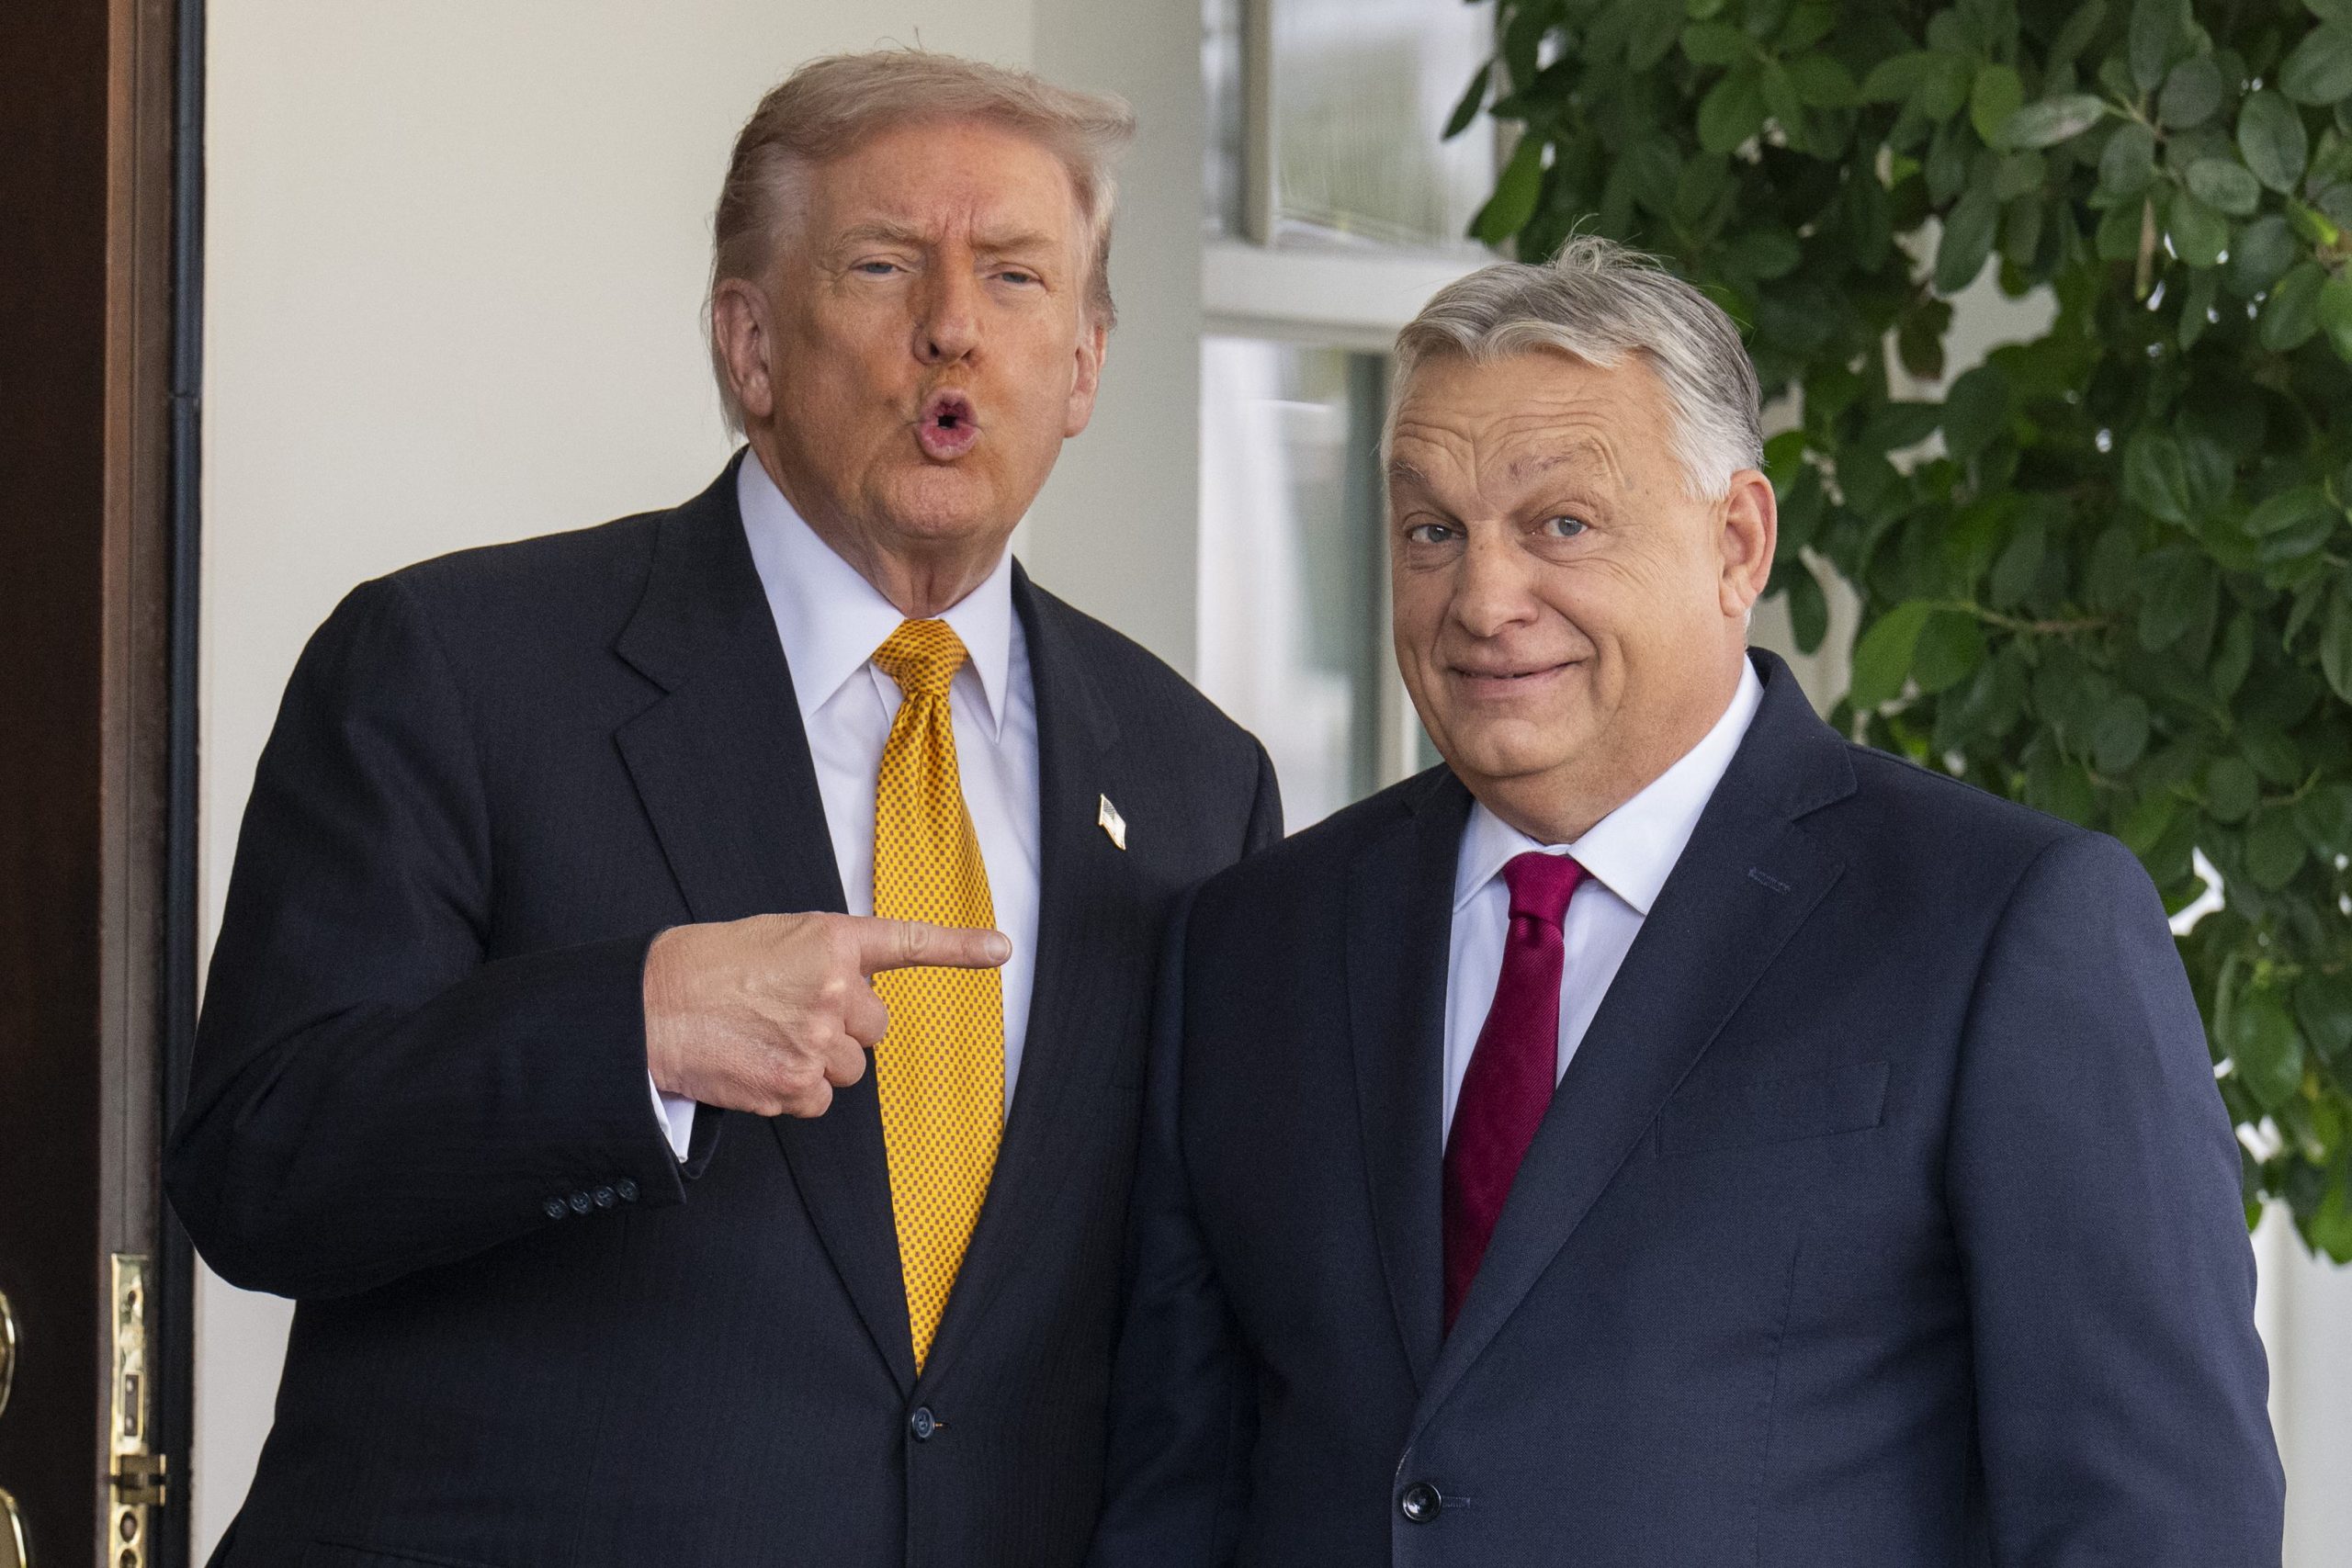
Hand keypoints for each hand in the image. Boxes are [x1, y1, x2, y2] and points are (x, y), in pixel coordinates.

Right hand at [642, 913, 1010, 1117]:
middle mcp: (835, 989)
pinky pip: (818, 1100)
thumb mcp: (777, 939)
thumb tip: (856, 996)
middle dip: (843, 1028)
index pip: (907, 943)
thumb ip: (827, 960)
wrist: (650, 1007)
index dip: (960, 947)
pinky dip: (793, 1092)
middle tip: (791, 1015)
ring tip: (766, 1039)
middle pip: (874, 1027)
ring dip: (818, 1062)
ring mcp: (817, 1040)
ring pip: (848, 1069)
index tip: (1000, 949)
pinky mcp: (795, 1085)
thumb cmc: (707, 968)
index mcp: (831, 942)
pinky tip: (758, 1067)